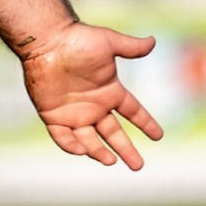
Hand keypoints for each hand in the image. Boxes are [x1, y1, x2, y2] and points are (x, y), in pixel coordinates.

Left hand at [20, 21, 163, 167]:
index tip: (158, 137)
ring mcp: (74, 113)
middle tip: (138, 166)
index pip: (132, 112)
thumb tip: (153, 42)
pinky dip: (72, 146)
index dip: (145, 123)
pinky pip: (64, 137)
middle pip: (114, 134)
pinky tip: (83, 151)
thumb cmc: (78, 40)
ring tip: (111, 161)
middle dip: (126, 149)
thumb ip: (130, 47)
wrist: (47, 41)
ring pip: (89, 140)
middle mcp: (94, 106)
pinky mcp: (53, 116)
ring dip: (100, 152)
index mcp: (110, 91)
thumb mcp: (109, 42)